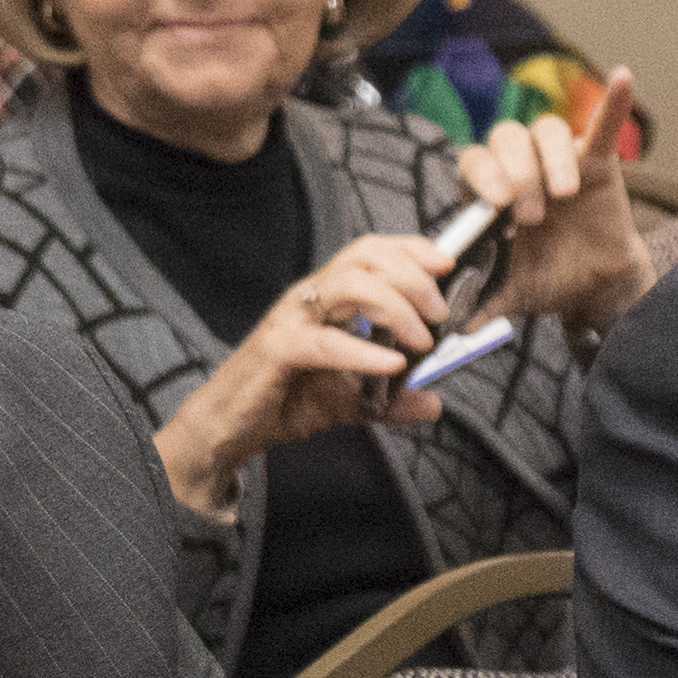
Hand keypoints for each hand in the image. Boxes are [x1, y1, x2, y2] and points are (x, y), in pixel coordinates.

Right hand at [148, 234, 447, 514]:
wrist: (230, 428)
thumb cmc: (283, 400)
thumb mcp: (351, 402)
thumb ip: (393, 401)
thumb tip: (434, 402)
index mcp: (327, 298)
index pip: (370, 252)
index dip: (410, 249)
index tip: (447, 262)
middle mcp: (309, 298)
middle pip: (364, 258)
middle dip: (412, 275)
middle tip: (442, 312)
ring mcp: (291, 319)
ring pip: (347, 285)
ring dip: (394, 305)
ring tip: (423, 337)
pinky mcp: (277, 349)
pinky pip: (324, 342)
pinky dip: (362, 351)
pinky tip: (391, 365)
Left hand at [462, 66, 654, 336]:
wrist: (593, 287)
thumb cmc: (547, 279)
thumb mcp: (510, 294)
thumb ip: (480, 303)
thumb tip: (450, 327)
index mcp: (490, 192)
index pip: (474, 163)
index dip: (483, 176)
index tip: (496, 206)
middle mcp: (520, 165)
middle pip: (506, 138)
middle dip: (517, 173)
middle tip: (531, 215)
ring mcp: (557, 159)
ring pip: (546, 129)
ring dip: (551, 159)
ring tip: (563, 195)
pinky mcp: (597, 160)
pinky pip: (603, 123)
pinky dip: (613, 101)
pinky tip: (623, 77)